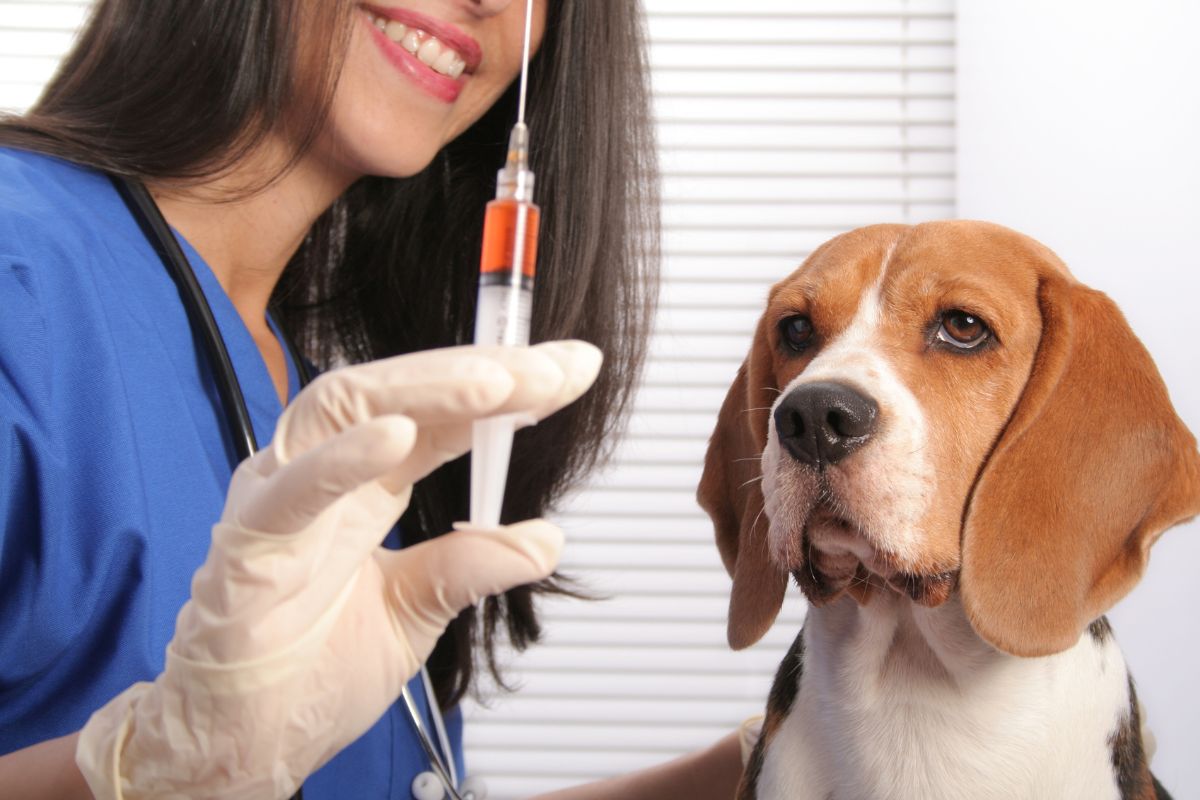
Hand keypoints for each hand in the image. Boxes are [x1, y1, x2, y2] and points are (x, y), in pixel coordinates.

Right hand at [76, 341, 601, 799]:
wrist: (243, 744)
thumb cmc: (304, 672)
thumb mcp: (414, 613)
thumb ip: (470, 566)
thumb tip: (544, 540)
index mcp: (364, 488)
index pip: (441, 416)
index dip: (506, 388)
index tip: (572, 370)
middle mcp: (321, 478)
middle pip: (400, 394)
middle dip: (482, 374)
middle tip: (553, 370)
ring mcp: (280, 501)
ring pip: (343, 409)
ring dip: (423, 390)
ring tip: (493, 382)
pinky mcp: (246, 545)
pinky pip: (291, 491)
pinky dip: (342, 460)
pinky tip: (398, 435)